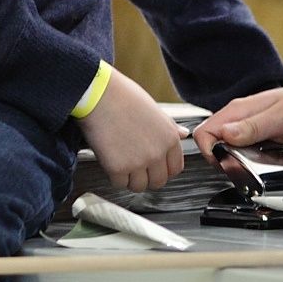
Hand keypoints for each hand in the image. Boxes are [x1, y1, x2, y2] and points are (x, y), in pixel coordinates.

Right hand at [76, 68, 185, 191]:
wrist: (99, 95)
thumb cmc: (124, 97)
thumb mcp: (155, 110)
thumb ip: (170, 127)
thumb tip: (182, 134)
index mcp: (170, 138)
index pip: (175, 168)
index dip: (164, 169)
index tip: (155, 167)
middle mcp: (158, 152)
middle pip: (159, 181)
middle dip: (148, 177)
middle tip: (136, 167)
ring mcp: (139, 162)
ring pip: (139, 187)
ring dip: (131, 179)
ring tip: (122, 163)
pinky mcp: (118, 168)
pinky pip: (119, 184)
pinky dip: (114, 177)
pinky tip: (111, 161)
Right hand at [192, 67, 282, 161]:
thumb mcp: (281, 118)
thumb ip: (254, 126)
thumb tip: (225, 134)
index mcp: (239, 110)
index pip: (205, 133)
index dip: (210, 152)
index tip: (227, 164)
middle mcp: (237, 117)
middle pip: (212, 143)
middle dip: (223, 159)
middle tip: (243, 166)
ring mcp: (245, 125)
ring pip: (225, 148)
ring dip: (236, 160)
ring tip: (256, 163)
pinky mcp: (253, 134)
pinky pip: (240, 149)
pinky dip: (247, 158)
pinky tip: (262, 159)